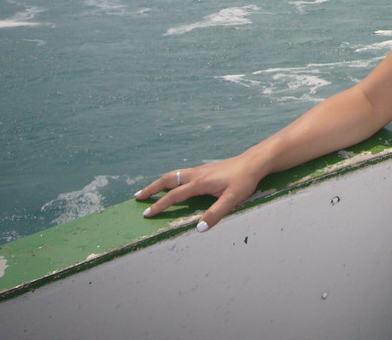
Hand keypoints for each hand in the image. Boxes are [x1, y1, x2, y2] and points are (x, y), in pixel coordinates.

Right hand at [134, 154, 264, 231]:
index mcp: (200, 182)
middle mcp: (197, 174)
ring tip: (149, 190)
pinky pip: (182, 173)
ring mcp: (200, 170)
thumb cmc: (244, 180)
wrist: (254, 162)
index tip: (147, 213)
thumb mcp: (232, 199)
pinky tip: (172, 184)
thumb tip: (199, 228)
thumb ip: (216, 214)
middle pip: (168, 179)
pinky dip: (171, 179)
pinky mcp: (205, 169)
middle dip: (152, 188)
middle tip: (137, 197)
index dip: (160, 205)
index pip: (175, 195)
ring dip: (160, 182)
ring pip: (174, 174)